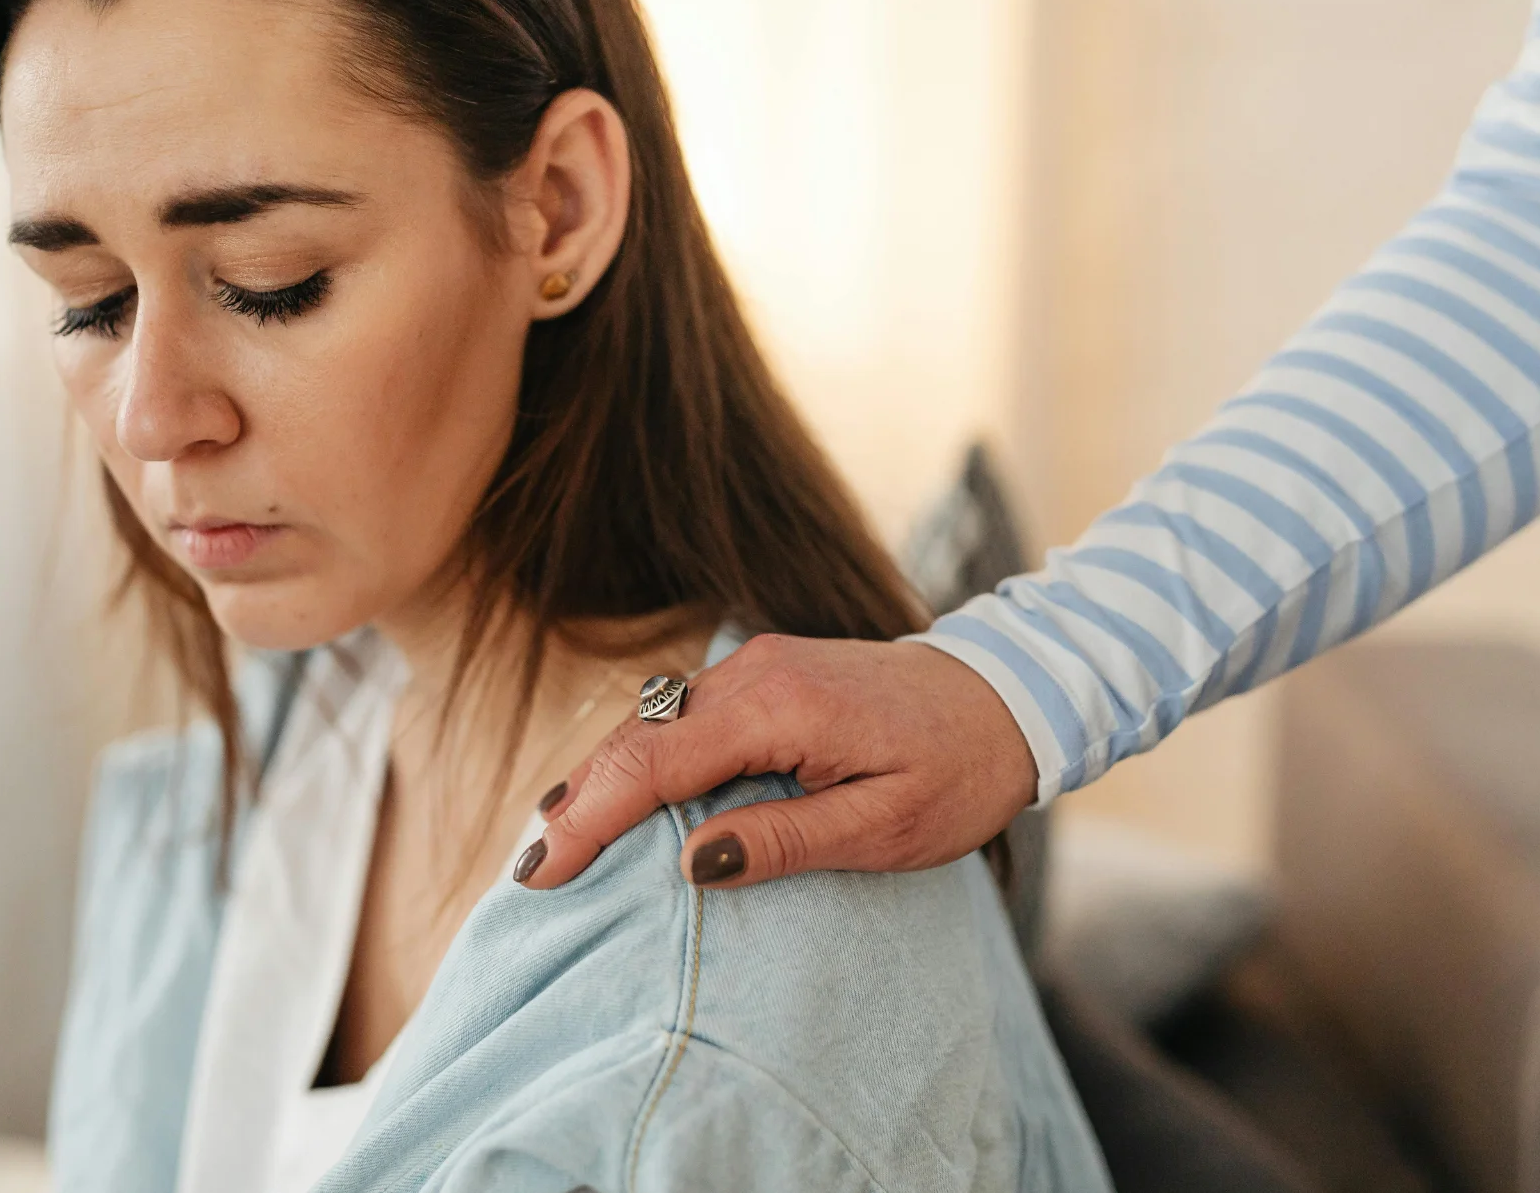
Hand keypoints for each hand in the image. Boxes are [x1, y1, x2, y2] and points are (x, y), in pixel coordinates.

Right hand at [518, 634, 1038, 889]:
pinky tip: (617, 798)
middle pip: (637, 737)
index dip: (591, 817)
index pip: (655, 762)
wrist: (1008, 694)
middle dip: (578, 802)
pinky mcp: (766, 675)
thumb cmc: (960, 768)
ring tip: (555, 843)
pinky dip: (640, 760)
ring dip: (602, 780)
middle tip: (531, 872)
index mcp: (780, 707)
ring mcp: (758, 666)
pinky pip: (682, 718)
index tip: (545, 871)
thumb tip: (694, 862)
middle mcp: (755, 673)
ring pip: (653, 724)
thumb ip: (789, 838)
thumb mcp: (888, 826)